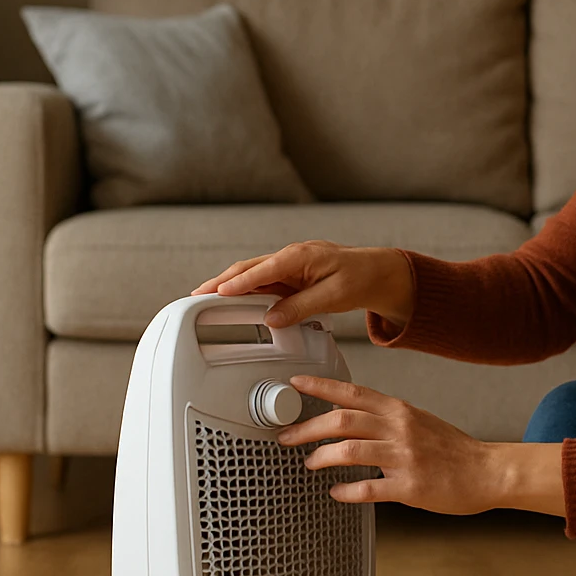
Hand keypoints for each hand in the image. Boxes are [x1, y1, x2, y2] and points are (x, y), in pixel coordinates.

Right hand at [190, 240, 413, 328]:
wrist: (380, 273)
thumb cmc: (362, 277)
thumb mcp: (335, 295)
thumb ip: (302, 306)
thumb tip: (273, 319)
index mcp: (300, 256)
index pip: (262, 270)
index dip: (238, 283)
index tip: (216, 293)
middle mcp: (291, 258)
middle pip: (248, 270)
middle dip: (220, 283)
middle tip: (195, 297)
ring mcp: (290, 267)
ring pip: (254, 277)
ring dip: (230, 288)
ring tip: (204, 301)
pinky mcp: (293, 277)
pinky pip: (265, 284)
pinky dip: (247, 292)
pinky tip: (234, 303)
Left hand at [280, 375, 501, 513]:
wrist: (487, 471)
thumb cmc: (453, 449)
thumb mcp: (419, 421)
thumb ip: (386, 417)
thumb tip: (350, 415)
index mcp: (400, 410)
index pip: (353, 392)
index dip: (320, 386)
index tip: (296, 383)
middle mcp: (400, 429)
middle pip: (342, 420)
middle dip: (307, 427)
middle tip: (287, 435)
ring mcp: (405, 458)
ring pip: (350, 451)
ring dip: (321, 457)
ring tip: (309, 462)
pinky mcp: (410, 487)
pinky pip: (368, 489)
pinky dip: (346, 491)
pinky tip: (336, 492)